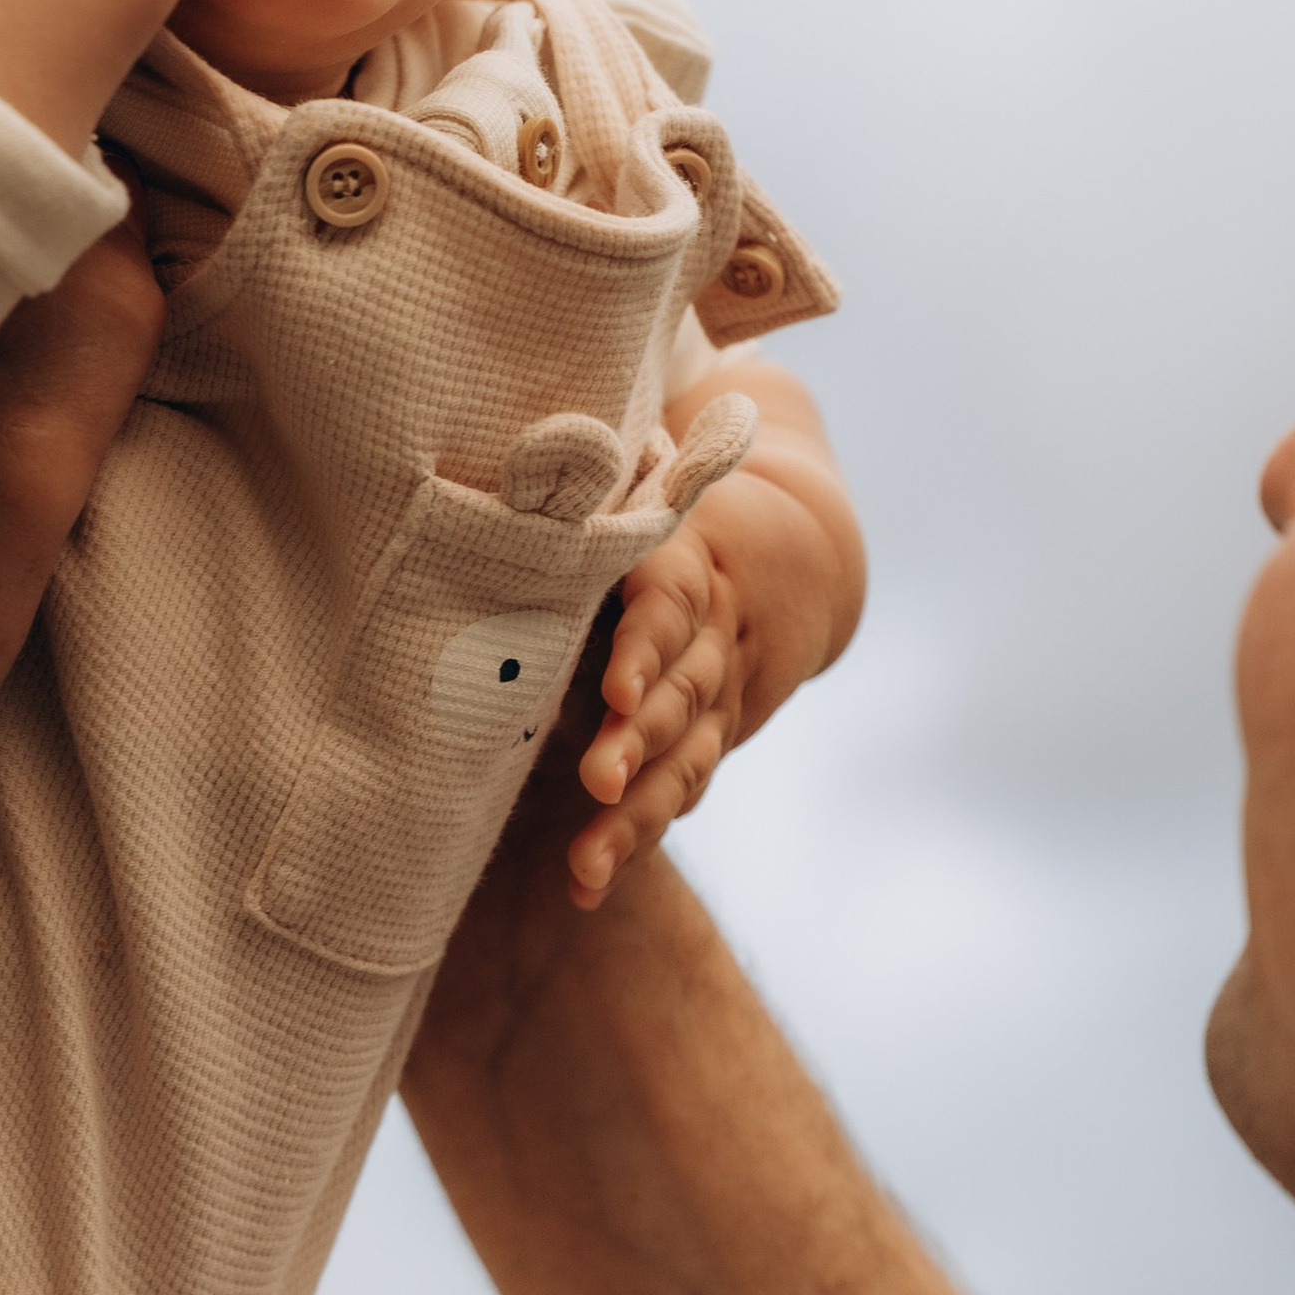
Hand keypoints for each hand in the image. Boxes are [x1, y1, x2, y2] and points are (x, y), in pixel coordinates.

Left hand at [566, 366, 865, 910]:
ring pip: (684, 757)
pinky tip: (587, 883)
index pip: (670, 604)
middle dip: (641, 743)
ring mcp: (719, 696)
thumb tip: (493, 410)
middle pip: (681, 692)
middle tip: (599, 782)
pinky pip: (680, 790)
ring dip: (637, 813)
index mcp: (691, 562)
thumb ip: (589, 470)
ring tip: (588, 863)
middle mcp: (713, 635)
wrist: (800, 553)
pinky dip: (637, 837)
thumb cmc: (681, 502)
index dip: (647, 646)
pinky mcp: (713, 738)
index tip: (619, 690)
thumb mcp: (653, 472)